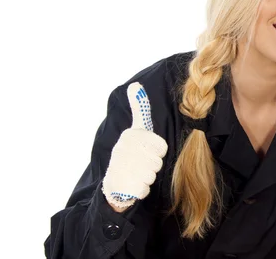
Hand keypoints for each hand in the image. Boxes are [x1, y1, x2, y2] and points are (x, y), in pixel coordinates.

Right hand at [102, 82, 167, 210]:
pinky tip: (131, 185)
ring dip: (146, 178)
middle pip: (157, 162)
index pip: (161, 146)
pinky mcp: (121, 186)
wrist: (113, 183)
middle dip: (152, 166)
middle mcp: (123, 150)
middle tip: (140, 164)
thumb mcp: (135, 129)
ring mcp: (121, 168)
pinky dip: (140, 190)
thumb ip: (139, 109)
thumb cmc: (130, 154)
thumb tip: (135, 85)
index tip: (146, 151)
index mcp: (130, 136)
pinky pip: (144, 190)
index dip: (157, 152)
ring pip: (151, 176)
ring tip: (135, 174)